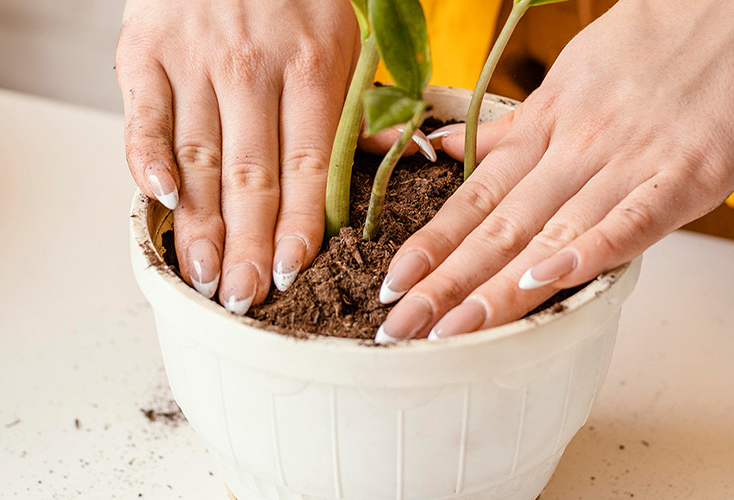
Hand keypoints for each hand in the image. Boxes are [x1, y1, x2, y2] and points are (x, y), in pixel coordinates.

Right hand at [116, 0, 358, 313]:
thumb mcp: (341, 37)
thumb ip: (356, 103)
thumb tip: (395, 159)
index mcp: (312, 66)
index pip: (307, 164)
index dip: (298, 223)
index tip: (289, 271)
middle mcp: (252, 66)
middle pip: (251, 174)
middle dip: (247, 244)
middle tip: (243, 297)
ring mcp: (194, 59)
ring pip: (199, 157)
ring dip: (201, 223)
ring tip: (205, 275)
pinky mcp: (146, 52)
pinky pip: (145, 115)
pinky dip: (146, 159)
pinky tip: (159, 200)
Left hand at [375, 0, 733, 341]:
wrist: (722, 12)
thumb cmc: (641, 50)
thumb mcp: (560, 84)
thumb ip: (505, 132)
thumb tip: (445, 148)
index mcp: (541, 133)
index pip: (473, 201)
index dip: (431, 246)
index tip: (394, 284)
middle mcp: (572, 153)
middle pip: (498, 229)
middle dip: (445, 284)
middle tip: (402, 326)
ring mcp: (624, 166)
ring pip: (550, 235)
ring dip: (497, 288)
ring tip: (452, 330)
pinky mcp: (681, 178)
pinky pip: (630, 221)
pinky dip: (588, 253)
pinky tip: (543, 285)